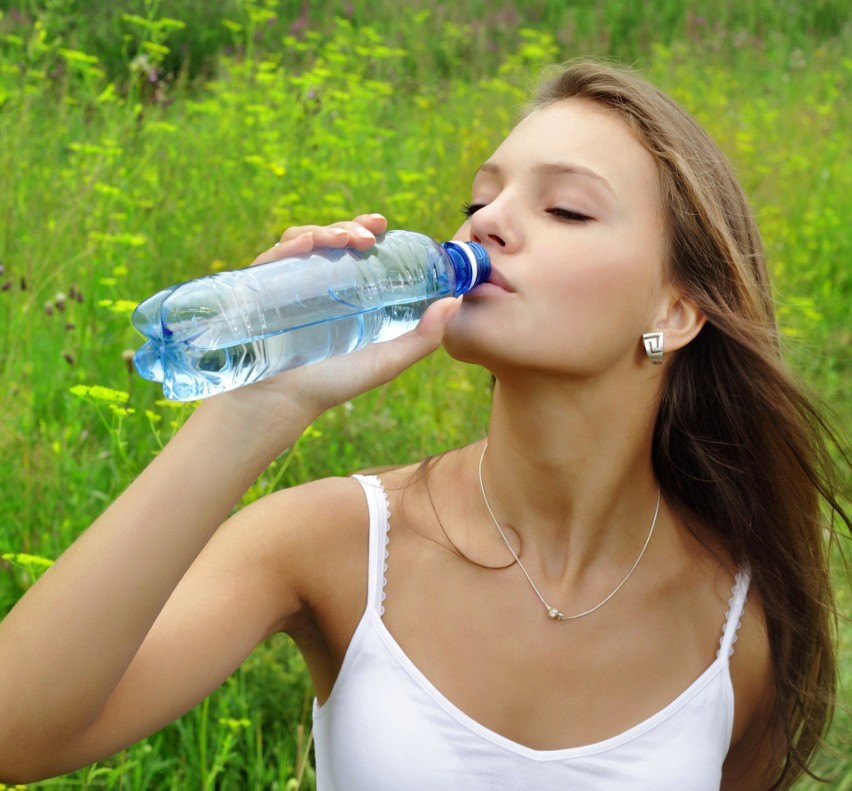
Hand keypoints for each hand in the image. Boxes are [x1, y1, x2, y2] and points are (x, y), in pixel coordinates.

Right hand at [201, 214, 460, 436]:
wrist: (282, 402)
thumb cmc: (332, 384)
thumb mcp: (386, 361)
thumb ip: (423, 337)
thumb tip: (455, 301)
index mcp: (344, 292)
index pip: (355, 250)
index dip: (368, 231)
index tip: (383, 226)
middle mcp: (315, 281)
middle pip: (331, 239)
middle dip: (350, 227)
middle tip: (369, 234)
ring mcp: (286, 282)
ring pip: (305, 240)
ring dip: (326, 230)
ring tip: (346, 240)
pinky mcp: (260, 286)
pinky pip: (275, 255)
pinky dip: (293, 244)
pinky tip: (309, 244)